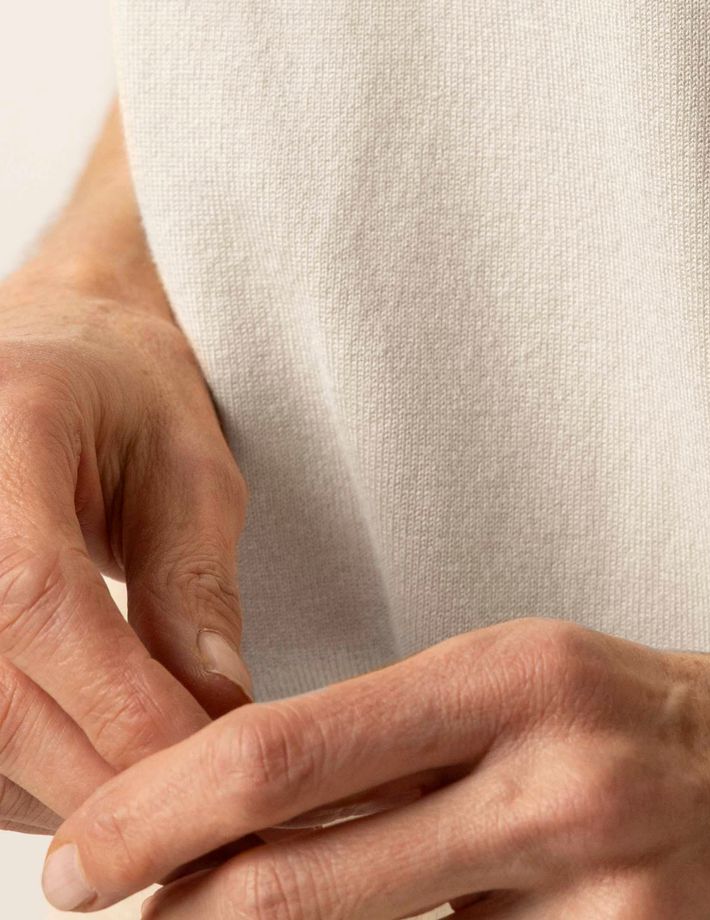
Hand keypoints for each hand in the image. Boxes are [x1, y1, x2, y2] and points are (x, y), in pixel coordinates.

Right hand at [0, 265, 250, 834]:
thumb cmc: (122, 396)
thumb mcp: (189, 462)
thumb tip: (221, 721)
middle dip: (103, 773)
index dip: (119, 702)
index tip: (207, 769)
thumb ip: (194, 585)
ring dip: (60, 793)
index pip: (39, 601)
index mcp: (3, 434)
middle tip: (201, 824)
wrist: (40, 352)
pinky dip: (18, 778)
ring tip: (159, 811)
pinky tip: (91, 778)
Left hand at [36, 618, 709, 917]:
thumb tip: (252, 824)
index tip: (78, 853)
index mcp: (525, 668)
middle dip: (175, 918)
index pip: (284, 751)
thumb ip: (423, 756)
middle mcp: (552, 773)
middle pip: (289, 882)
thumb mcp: (564, 694)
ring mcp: (598, 892)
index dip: (152, 814)